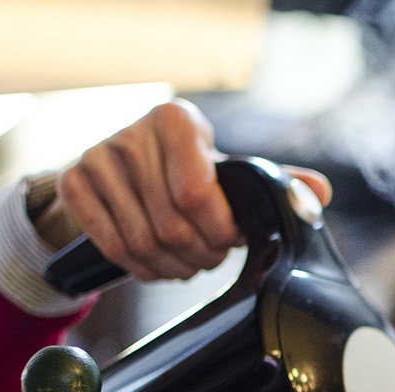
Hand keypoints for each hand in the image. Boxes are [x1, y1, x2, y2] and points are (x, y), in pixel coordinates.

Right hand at [42, 98, 332, 280]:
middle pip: (172, 225)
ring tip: (186, 265)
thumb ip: (272, 181)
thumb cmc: (185, 172)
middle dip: (199, 254)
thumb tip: (320, 192)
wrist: (118, 171)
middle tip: (209, 258)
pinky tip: (156, 267)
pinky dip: (140, 268)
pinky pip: (112, 245)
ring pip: (142, 242)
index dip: (218, 231)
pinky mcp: (74, 183)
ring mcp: (98, 157)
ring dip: (172, 268)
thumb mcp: (225, 171)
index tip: (228, 240)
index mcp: (177, 120)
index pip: (199, 195)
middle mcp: (133, 133)